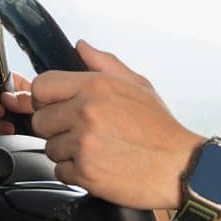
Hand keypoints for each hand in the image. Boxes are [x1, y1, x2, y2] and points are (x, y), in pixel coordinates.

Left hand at [8, 40, 202, 209]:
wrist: (179, 167)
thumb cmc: (160, 128)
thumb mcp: (138, 85)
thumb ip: (105, 63)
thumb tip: (81, 46)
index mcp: (96, 86)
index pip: (42, 86)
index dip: (46, 99)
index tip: (56, 107)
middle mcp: (86, 112)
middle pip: (40, 120)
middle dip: (55, 128)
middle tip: (80, 133)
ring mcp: (84, 143)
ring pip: (49, 148)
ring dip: (66, 152)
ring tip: (95, 150)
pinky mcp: (85, 172)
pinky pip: (60, 172)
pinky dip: (75, 173)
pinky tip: (98, 166)